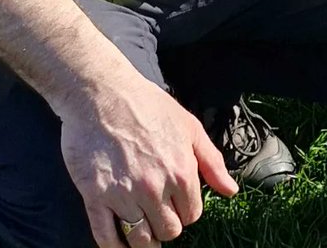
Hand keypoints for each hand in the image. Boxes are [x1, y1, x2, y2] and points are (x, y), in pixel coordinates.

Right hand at [59, 74, 237, 246]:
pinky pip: (108, 239)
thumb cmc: (147, 105)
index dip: (185, 209)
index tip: (175, 201)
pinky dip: (115, 246)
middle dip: (165, 224)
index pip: (192, 215)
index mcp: (181, 172)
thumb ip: (212, 162)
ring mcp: (124, 195)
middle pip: (168, 231)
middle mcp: (154, 188)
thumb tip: (231, 191)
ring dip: (143, 238)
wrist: (103, 93)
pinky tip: (119, 239)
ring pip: (140, 240)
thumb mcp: (189, 127)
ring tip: (140, 225)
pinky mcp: (96, 198)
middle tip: (157, 210)